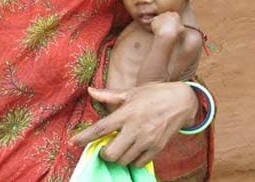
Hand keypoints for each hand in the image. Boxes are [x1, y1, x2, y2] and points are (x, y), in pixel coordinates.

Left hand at [71, 82, 197, 167]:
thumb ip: (109, 95)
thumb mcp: (131, 92)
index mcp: (127, 113)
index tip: (73, 142)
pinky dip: (131, 160)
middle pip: (111, 153)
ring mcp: (147, 140)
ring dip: (117, 157)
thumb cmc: (154, 94)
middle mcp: (136, 128)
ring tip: (119, 147)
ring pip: (124, 161)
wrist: (182, 101)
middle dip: (104, 153)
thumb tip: (90, 91)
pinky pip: (138, 163)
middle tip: (105, 146)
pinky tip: (132, 150)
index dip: (85, 137)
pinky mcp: (157, 148)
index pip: (101, 128)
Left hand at [150, 11, 183, 39]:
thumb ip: (180, 26)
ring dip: (160, 22)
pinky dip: (155, 25)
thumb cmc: (175, 32)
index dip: (172, 21)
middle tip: (166, 27)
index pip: (173, 15)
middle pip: (166, 15)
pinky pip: (154, 21)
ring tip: (162, 30)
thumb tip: (181, 27)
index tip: (172, 25)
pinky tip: (157, 30)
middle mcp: (167, 13)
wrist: (166, 35)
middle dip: (166, 20)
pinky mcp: (154, 19)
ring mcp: (160, 15)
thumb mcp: (181, 29)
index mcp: (175, 14)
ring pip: (160, 18)